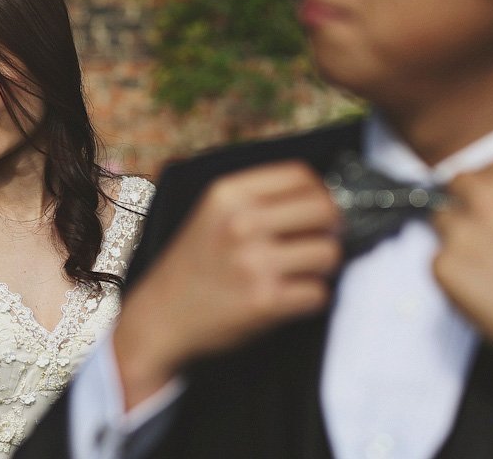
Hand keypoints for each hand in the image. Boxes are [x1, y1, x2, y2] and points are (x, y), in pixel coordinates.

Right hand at [114, 161, 342, 407]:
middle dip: (331, 227)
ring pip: (329, 252)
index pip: (301, 175)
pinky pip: (318, 293)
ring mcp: (253, 262)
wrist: (161, 317)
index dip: (320, 192)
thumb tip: (322, 196)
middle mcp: (242, 223)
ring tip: (303, 272)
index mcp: (229, 194)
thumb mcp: (213, 214)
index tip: (319, 210)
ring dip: (323, 266)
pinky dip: (311, 298)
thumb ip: (257, 199)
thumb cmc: (195, 265)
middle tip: (320, 241)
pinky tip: (292, 297)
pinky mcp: (264, 301)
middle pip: (324, 209)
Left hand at [432, 162, 492, 386]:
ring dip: (453, 238)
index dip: (484, 189)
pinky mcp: (441, 264)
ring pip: (439, 222)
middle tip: (478, 232)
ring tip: (487, 266)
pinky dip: (450, 272)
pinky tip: (481, 288)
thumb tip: (480, 199)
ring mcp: (459, 231)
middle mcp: (484, 198)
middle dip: (461, 204)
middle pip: (452, 185)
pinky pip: (436, 260)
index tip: (490, 205)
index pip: (483, 168)